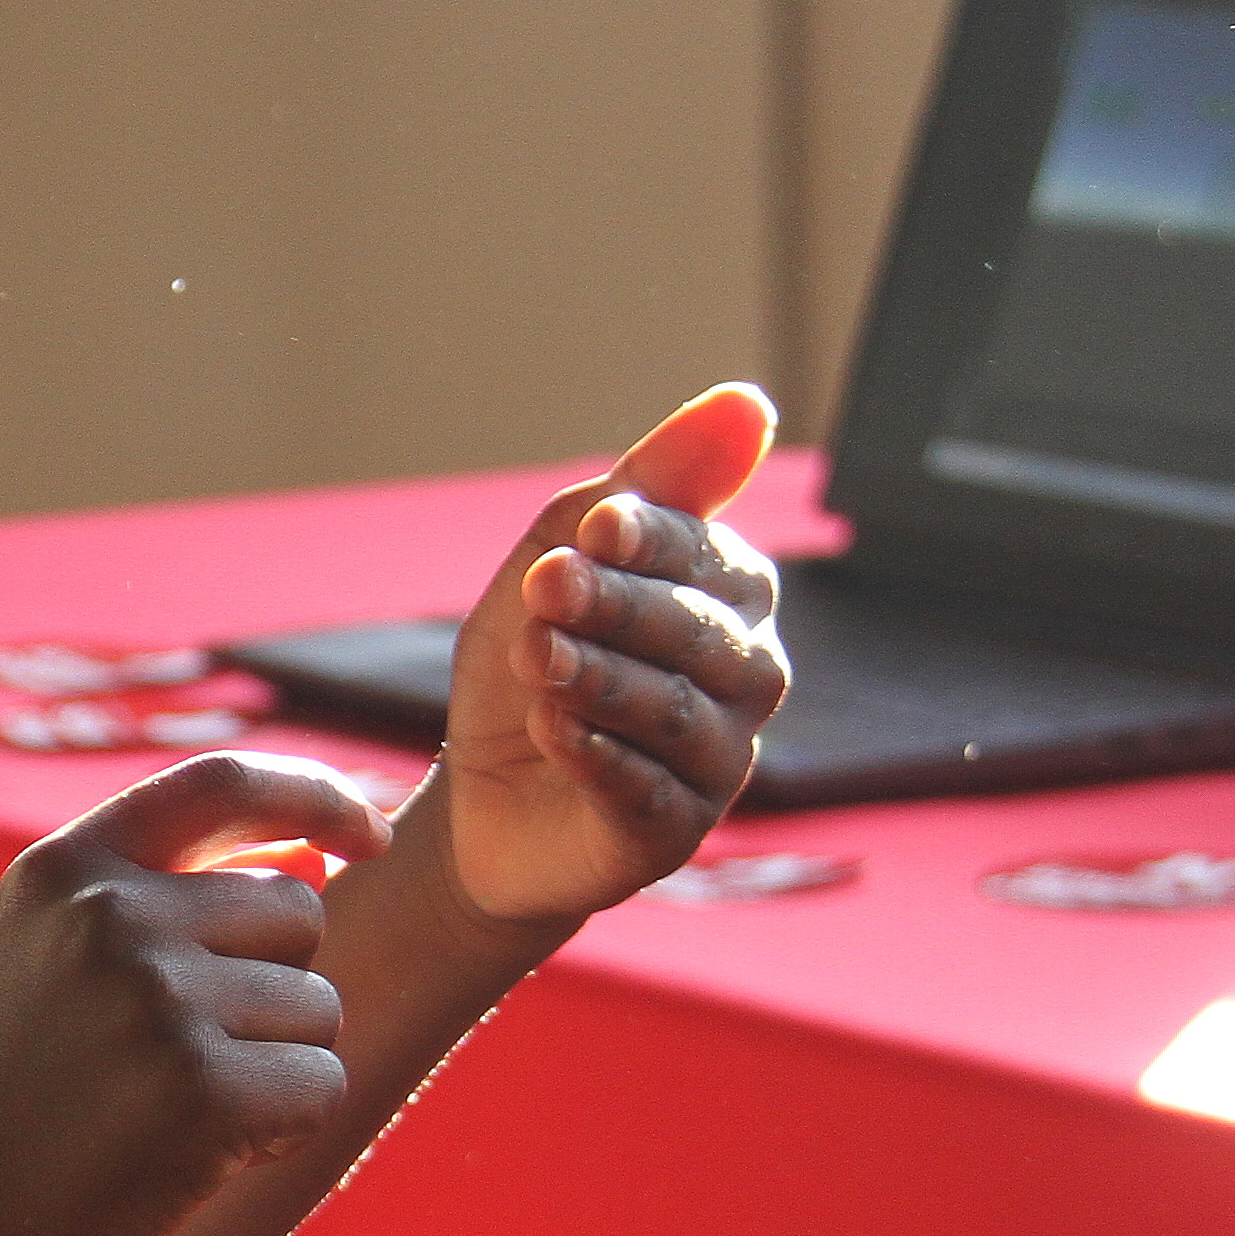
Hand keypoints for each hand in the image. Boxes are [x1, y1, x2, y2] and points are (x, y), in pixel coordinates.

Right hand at [0, 750, 392, 1235]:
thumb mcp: (40, 967)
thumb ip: (158, 902)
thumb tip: (316, 864)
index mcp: (64, 868)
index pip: (222, 785)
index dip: (316, 796)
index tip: (372, 834)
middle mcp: (112, 916)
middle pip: (296, 912)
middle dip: (272, 987)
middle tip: (176, 1068)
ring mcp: (158, 1000)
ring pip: (318, 1007)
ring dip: (275, 1068)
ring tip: (166, 1119)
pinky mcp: (204, 1091)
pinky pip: (321, 1086)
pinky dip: (282, 1132)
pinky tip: (192, 1163)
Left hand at [440, 382, 787, 927]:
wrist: (483, 799)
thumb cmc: (532, 662)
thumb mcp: (556, 561)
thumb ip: (643, 487)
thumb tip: (751, 402)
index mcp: (726, 598)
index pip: (708, 556)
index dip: (656, 538)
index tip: (595, 526)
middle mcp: (743, 678)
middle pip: (700, 634)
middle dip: (620, 605)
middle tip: (545, 590)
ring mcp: (717, 761)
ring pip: (677, 711)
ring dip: (602, 677)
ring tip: (537, 657)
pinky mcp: (675, 832)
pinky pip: (649, 789)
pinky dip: (598, 754)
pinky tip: (550, 728)